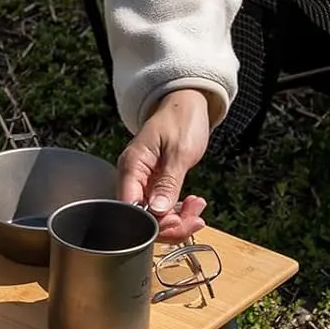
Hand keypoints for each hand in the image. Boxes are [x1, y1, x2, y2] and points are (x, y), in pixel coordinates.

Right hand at [117, 89, 210, 241]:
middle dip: (170, 224)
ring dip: (178, 219)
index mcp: (131, 167)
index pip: (131, 209)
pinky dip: (178, 210)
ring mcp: (143, 181)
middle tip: (197, 219)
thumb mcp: (179, 151)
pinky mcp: (154, 183)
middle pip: (142, 218)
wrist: (186, 104)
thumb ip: (168, 183)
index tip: (180, 223)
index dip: (154, 223)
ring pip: (153, 216)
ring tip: (198, 207)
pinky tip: (193, 204)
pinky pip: (161, 206)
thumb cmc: (181, 119)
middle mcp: (132, 177)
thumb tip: (157, 211)